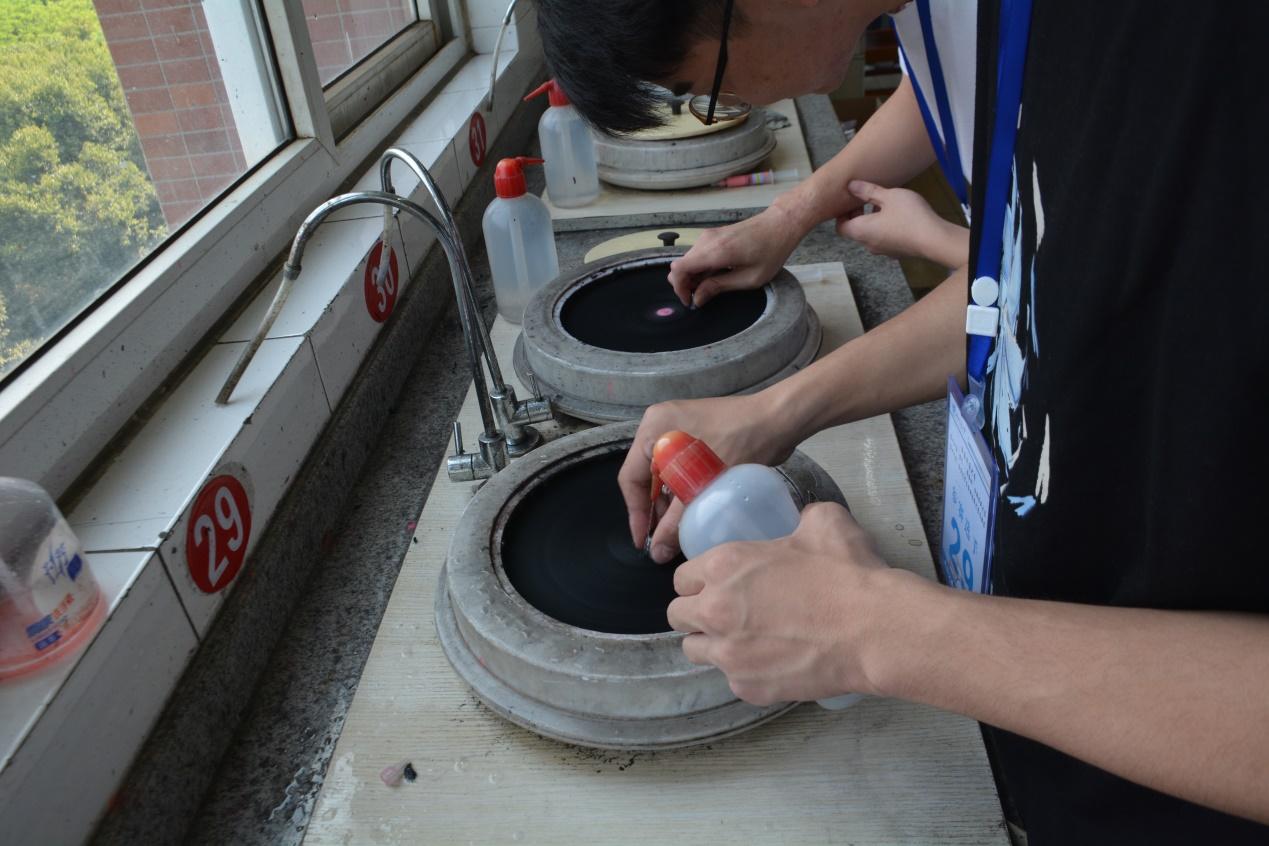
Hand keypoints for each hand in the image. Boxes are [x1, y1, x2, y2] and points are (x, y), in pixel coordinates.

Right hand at [618, 394, 797, 562]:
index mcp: (652, 429)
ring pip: (664, 472)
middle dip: (654, 509)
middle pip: (646, 475)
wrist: (779, 420)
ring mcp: (679, 426)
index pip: (630, 478)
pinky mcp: (697, 433)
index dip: (635, 513)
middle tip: (663, 539)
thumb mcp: (704, 487)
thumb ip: (675, 523)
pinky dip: (683, 488)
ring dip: (670, 501)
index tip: (643, 541)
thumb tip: (656, 554)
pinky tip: (693, 509)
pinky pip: (680, 466)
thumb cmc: (740, 444)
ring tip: (678, 528)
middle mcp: (660, 424)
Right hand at [666, 204, 810, 306]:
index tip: (691, 301)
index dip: (679, 289)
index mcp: (715, 252)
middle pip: (679, 266)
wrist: (779, 224)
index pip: (679, 269)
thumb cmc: (771, 251)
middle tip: (702, 296)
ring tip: (712, 286)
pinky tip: (715, 274)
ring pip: (687, 260)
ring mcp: (708, 236)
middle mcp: (707, 241)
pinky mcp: (712, 235)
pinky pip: (696, 254)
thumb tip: (697, 298)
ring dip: (693, 276)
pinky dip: (699, 267)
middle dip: (685, 284)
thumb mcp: (749, 278)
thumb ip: (719, 288)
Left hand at [666, 502, 891, 704]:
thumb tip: (801, 519)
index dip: (699, 580)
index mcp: (724, 566)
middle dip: (696, 612)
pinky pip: (730, 679)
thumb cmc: (848, 574)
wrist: (875, 630)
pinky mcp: (748, 687)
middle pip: (677, 615)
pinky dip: (744, 671)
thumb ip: (799, 517)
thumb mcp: (824, 523)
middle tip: (725, 612)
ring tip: (742, 639)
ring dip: (711, 642)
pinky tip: (771, 661)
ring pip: (694, 650)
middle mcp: (715, 611)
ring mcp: (729, 654)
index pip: (681, 578)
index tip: (715, 585)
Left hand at [837, 180, 969, 267]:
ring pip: (870, 235)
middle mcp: (868, 244)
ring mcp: (883, 251)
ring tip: (885, 204)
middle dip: (858, 215)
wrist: (934, 239)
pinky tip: (899, 216)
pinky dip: (884, 228)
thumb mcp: (888, 196)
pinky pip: (884, 239)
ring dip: (872, 220)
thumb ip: (868, 191)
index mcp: (861, 231)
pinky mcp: (897, 252)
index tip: (850, 202)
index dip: (842, 215)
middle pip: (855, 231)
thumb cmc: (909, 216)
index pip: (840, 227)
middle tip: (866, 199)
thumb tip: (850, 186)